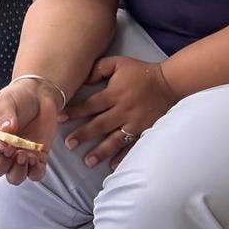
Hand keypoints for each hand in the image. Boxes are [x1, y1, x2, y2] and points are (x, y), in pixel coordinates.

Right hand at [0, 78, 62, 185]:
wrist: (40, 95)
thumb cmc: (19, 97)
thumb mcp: (7, 101)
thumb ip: (6, 115)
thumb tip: (7, 129)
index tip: (2, 143)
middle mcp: (4, 149)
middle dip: (3, 164)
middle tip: (11, 150)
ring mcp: (20, 155)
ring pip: (14, 177)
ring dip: (18, 171)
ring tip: (24, 155)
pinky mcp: (37, 158)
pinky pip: (35, 174)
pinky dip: (35, 171)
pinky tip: (35, 159)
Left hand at [61, 55, 177, 168]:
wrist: (169, 82)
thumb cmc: (140, 72)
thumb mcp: (117, 63)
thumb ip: (98, 69)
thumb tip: (82, 79)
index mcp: (115, 94)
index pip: (90, 105)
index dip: (74, 111)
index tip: (60, 118)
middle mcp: (123, 110)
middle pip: (100, 125)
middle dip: (83, 135)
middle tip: (69, 144)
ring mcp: (135, 123)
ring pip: (115, 140)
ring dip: (101, 151)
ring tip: (88, 161)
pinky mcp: (145, 130)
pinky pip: (133, 146)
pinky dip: (123, 157)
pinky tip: (113, 166)